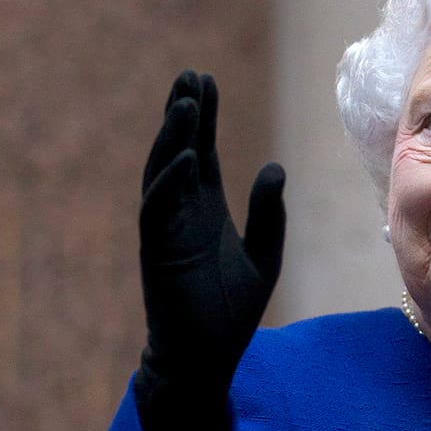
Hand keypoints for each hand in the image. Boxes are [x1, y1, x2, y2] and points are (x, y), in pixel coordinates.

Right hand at [133, 70, 285, 430]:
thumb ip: (268, 215)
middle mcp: (183, 213)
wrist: (207, 356)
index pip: (202, 153)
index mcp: (206, 210)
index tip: (206, 81)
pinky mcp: (159, 253)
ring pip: (164, 173)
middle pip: (180, 152)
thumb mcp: (263, 256)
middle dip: (185, 114)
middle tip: (191, 75)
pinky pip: (158, 211)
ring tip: (185, 104)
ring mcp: (167, 231)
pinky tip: (184, 158)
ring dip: (173, 139)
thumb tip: (273, 167)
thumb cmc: (231, 310)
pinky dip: (169, 183)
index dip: (204, 118)